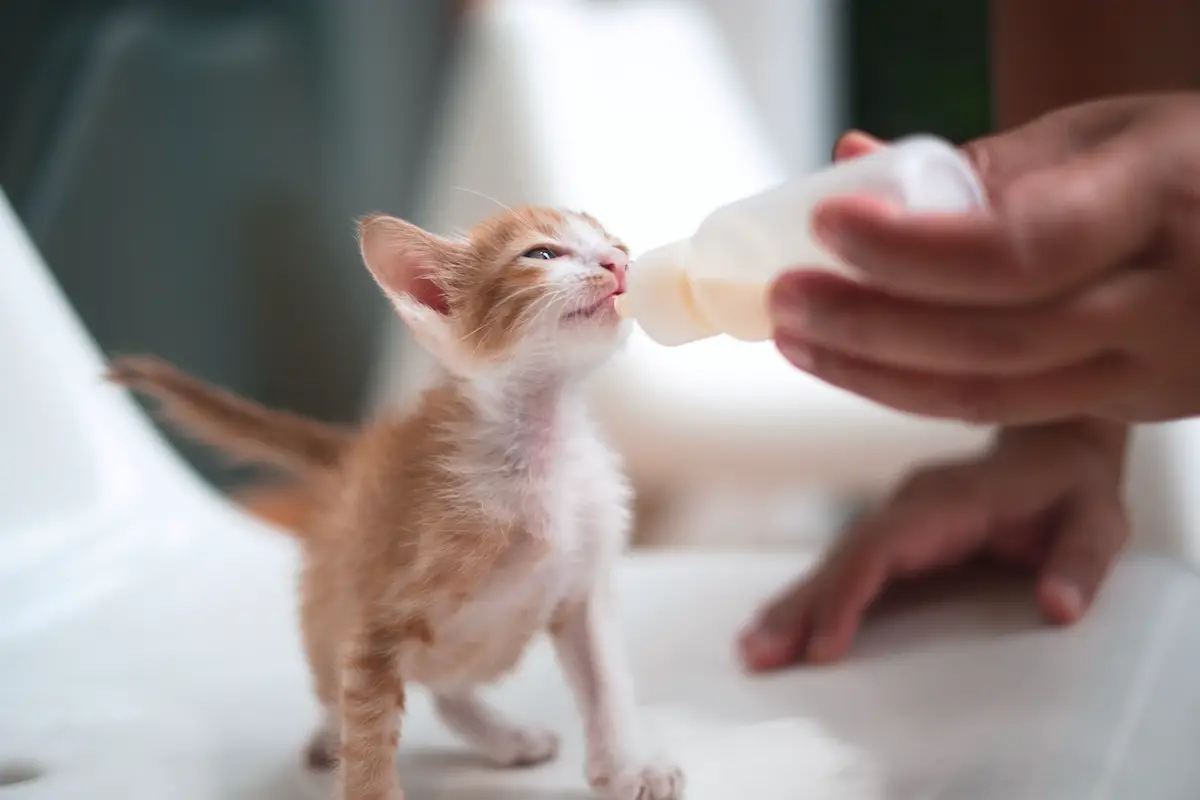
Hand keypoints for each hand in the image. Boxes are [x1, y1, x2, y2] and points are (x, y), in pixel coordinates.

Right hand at [738, 420, 1127, 671]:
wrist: (1055, 444)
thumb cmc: (1073, 489)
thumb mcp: (1098, 522)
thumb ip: (1080, 562)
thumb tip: (1057, 607)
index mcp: (952, 500)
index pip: (884, 546)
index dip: (849, 593)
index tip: (823, 644)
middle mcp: (912, 503)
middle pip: (843, 555)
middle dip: (800, 607)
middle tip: (757, 653)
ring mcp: (897, 515)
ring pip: (835, 560)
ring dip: (793, 605)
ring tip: (753, 649)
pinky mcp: (893, 533)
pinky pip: (845, 564)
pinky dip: (811, 597)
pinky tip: (781, 625)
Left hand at [770, 93, 1199, 424]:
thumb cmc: (1187, 165)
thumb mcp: (1106, 134)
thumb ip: (983, 162)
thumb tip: (850, 158)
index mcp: (1163, 202)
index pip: (1020, 247)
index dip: (912, 249)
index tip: (828, 222)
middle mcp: (1169, 301)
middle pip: (991, 337)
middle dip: (868, 323)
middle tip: (783, 297)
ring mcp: (1159, 369)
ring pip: (992, 394)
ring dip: (875, 372)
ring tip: (798, 338)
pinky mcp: (1139, 407)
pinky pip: (1010, 408)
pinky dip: (921, 390)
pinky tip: (857, 363)